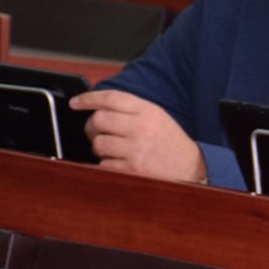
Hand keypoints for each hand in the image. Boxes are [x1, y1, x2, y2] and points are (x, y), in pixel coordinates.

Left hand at [69, 90, 207, 182]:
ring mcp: (136, 149)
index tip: (76, 103)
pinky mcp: (132, 169)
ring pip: (98, 143)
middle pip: (99, 119)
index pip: (112, 98)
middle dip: (92, 127)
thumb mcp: (158, 118)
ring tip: (114, 151)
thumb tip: (98, 106)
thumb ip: (132, 110)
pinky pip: (103, 164)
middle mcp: (142, 128)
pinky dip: (108, 164)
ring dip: (101, 148)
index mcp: (149, 112)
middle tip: (97, 132)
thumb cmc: (171, 144)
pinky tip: (122, 164)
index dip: (89, 98)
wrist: (192, 170)